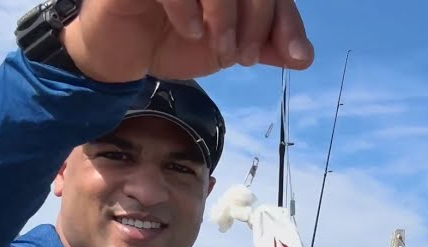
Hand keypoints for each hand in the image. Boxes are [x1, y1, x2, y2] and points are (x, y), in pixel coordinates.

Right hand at [62, 0, 313, 83]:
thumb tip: (302, 56)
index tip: (293, 54)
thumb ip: (264, 46)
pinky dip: (188, 8)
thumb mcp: (228, 47)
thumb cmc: (175, 39)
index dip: (287, 19)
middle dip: (259, 20)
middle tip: (245, 56)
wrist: (124, 52)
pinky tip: (191, 32)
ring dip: (226, 15)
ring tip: (221, 50)